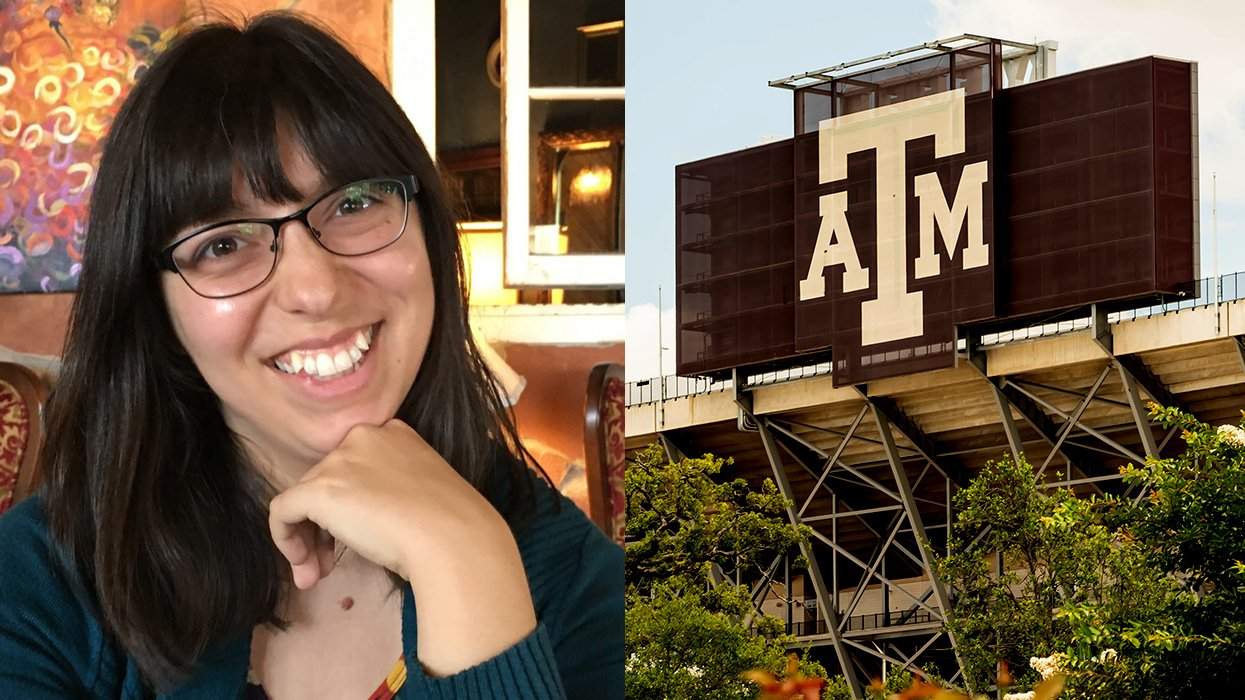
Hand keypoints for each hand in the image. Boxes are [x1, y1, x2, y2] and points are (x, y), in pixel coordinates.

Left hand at [267, 420, 537, 673]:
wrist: (451, 537)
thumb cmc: (449, 525)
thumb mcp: (422, 494)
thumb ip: (392, 494)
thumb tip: (364, 523)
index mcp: (393, 434)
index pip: (352, 466)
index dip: (348, 505)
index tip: (354, 537)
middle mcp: (362, 438)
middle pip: (325, 482)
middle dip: (323, 527)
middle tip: (330, 565)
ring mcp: (339, 462)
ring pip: (304, 498)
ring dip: (307, 539)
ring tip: (316, 576)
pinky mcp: (319, 489)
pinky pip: (283, 512)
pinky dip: (286, 539)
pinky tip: (304, 566)